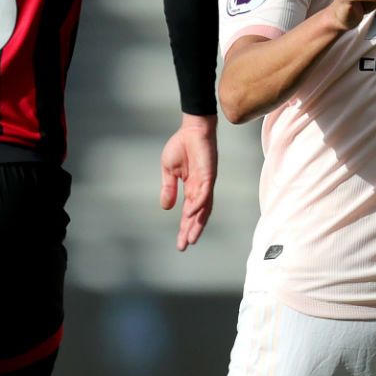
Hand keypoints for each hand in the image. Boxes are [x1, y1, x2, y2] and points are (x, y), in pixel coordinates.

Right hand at [158, 113, 216, 251]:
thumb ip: (168, 188)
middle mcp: (200, 189)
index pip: (188, 213)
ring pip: (204, 208)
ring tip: (191, 237)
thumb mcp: (169, 170)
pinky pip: (204, 192)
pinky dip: (198, 204)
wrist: (192, 129)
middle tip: (184, 247)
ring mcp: (206, 183)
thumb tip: (166, 207)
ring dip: (198, 223)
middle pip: (197, 215)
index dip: (184, 228)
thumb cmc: (181, 146)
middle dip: (190, 231)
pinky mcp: (209, 174)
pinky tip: (191, 213)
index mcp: (191, 189)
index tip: (180, 244)